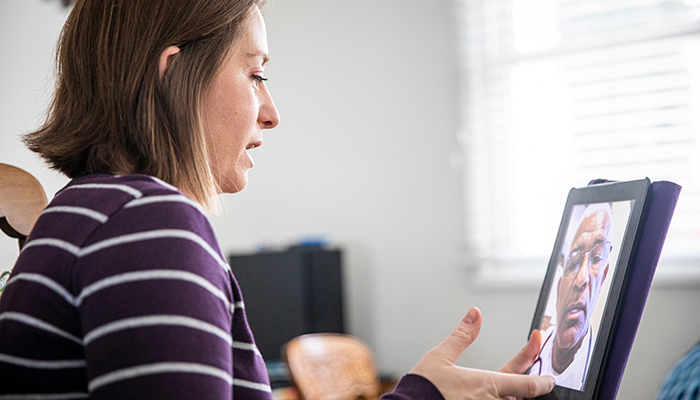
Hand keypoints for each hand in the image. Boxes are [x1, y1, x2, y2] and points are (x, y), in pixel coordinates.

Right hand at [410, 307, 554, 399]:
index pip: (527, 383)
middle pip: (524, 397)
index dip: (543, 379)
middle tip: (544, 378)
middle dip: (534, 387)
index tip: (551, 377)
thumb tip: (475, 314)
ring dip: (516, 396)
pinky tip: (504, 397)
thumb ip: (462, 335)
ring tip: (519, 388)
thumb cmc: (423, 388)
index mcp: (486, 384)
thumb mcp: (440, 356)